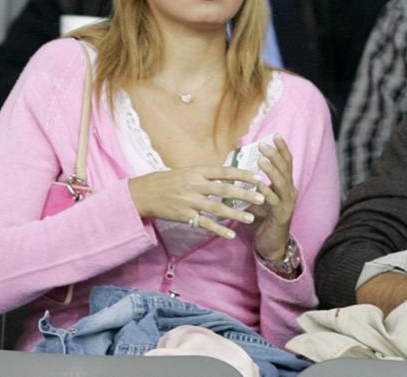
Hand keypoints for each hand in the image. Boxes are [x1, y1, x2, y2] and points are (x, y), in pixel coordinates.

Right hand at [128, 165, 264, 238]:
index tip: (258, 176)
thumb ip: (208, 174)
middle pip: (224, 190)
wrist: (145, 193)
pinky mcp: (184, 215)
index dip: (242, 174)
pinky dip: (218, 229)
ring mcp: (190, 201)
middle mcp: (195, 185)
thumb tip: (230, 174)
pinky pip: (204, 224)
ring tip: (251, 218)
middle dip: (244, 194)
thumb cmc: (170, 180)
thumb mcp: (188, 171)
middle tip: (262, 197)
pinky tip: (230, 234)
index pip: (224, 171)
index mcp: (198, 171)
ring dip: (235, 214)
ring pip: (216, 208)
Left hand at [246, 135, 297, 260]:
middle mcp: (290, 191)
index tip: (275, 135)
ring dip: (272, 171)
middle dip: (275, 155)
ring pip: (282, 183)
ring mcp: (288, 203)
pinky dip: (267, 192)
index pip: (286, 163)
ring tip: (262, 160)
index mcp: (286, 185)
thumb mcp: (257, 198)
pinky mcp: (282, 215)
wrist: (271, 244)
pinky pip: (275, 201)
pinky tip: (258, 185)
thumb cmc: (263, 219)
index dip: (282, 149)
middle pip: (285, 169)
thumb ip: (251, 184)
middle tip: (264, 144)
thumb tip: (236, 168)